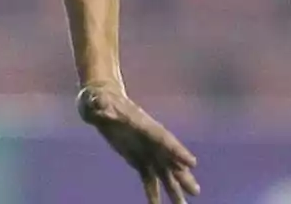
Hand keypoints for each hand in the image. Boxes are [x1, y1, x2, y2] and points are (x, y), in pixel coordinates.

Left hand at [77, 82, 200, 203]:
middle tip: (195, 191)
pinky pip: (148, 178)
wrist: (98, 100)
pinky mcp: (137, 159)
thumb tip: (99, 106)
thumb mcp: (95, 99)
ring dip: (173, 188)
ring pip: (163, 172)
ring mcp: (145, 150)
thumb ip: (99, 104)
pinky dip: (153, 192)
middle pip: (169, 158)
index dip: (176, 150)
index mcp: (142, 124)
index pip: (162, 138)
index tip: (191, 162)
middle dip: (181, 174)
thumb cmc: (97, 98)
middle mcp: (149, 139)